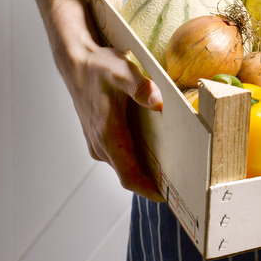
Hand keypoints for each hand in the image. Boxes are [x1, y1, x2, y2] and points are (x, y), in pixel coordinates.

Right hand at [70, 43, 164, 201]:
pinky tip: (159, 153)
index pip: (128, 175)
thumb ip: (140, 86)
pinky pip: (122, 157)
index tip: (166, 197)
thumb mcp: (122, 71)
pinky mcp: (101, 139)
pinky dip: (139, 160)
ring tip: (176, 171)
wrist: (76, 63)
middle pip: (130, 174)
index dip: (147, 189)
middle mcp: (101, 145)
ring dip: (146, 172)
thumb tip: (157, 101)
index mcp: (108, 135)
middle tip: (183, 186)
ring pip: (125, 166)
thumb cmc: (99, 68)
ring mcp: (99, 144)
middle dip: (153, 183)